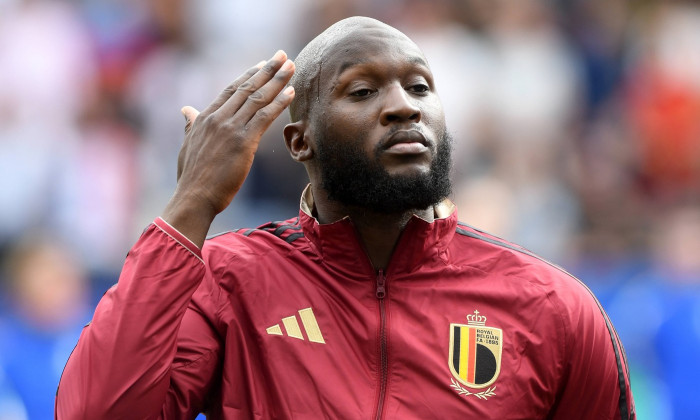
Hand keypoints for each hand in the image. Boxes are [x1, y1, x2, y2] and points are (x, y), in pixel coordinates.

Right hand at [162, 50, 295, 246]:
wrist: (194, 197)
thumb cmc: (192, 177)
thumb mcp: (187, 145)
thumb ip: (190, 125)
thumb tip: (185, 109)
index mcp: (205, 117)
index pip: (231, 90)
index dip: (249, 75)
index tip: (263, 64)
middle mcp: (218, 118)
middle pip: (247, 88)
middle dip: (267, 70)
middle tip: (282, 55)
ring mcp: (230, 129)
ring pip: (258, 98)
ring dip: (277, 80)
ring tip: (291, 66)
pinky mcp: (243, 142)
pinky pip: (264, 117)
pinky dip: (279, 103)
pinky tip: (291, 92)